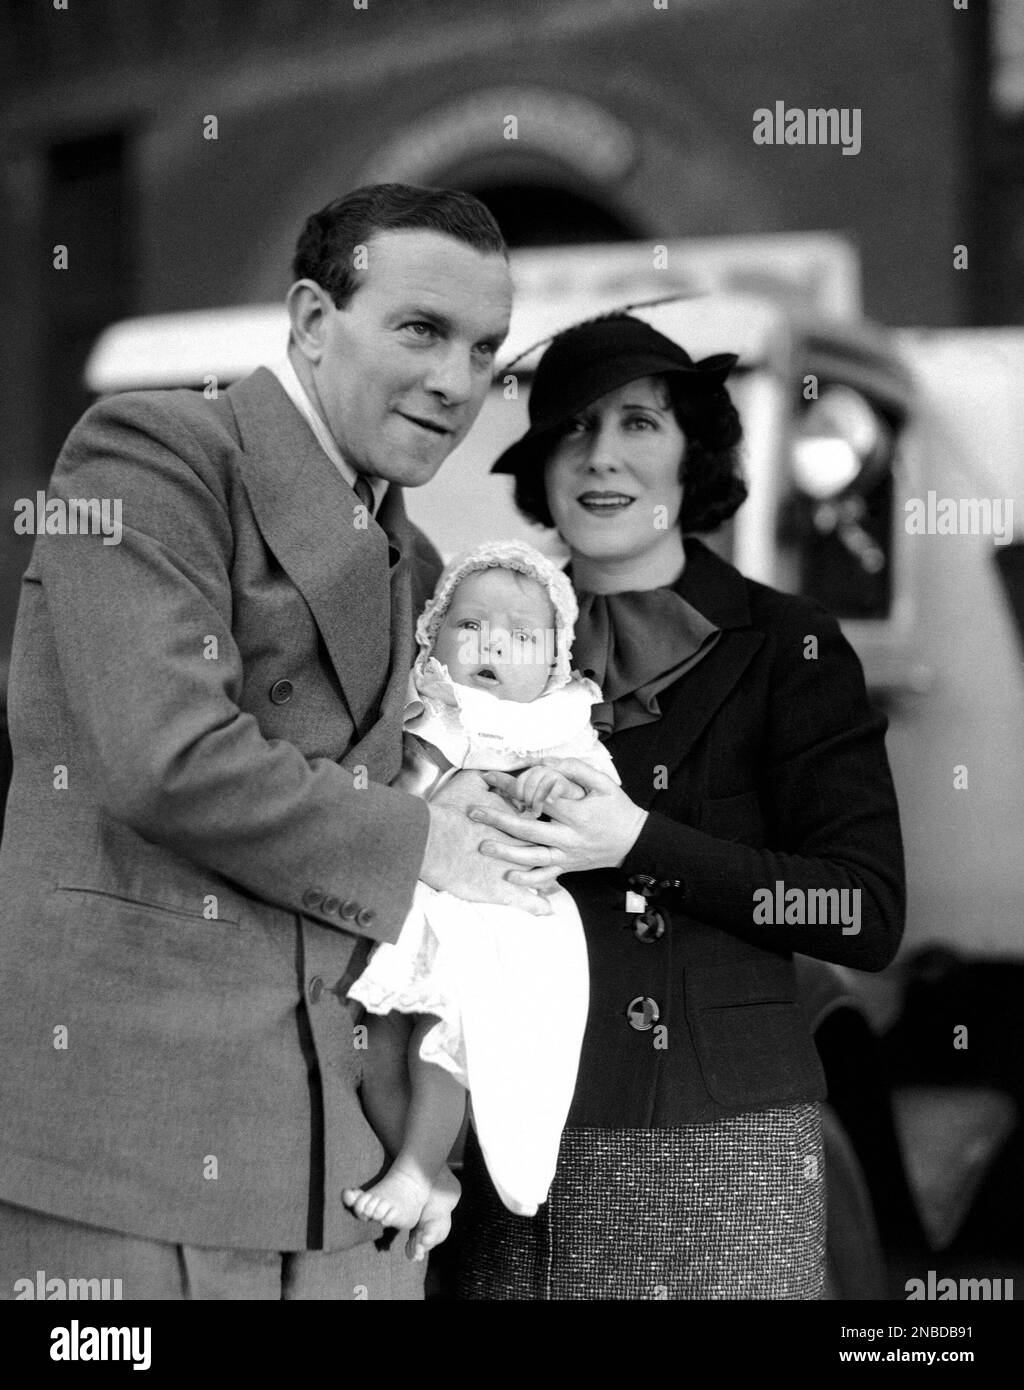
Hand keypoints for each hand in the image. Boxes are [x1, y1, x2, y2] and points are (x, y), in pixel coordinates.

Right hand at [420, 769, 553, 915]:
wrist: (430, 839)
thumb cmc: (448, 812)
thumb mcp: (469, 784)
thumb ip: (487, 777)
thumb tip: (494, 770)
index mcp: (517, 822)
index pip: (540, 822)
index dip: (546, 821)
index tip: (548, 822)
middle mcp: (521, 846)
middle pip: (547, 849)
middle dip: (556, 850)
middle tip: (561, 850)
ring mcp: (514, 870)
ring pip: (543, 876)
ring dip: (550, 878)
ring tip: (554, 882)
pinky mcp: (502, 891)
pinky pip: (528, 902)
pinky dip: (538, 906)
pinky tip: (546, 909)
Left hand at [472, 758, 648, 888]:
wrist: (634, 842)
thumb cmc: (618, 810)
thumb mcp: (604, 784)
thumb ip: (576, 770)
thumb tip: (548, 761)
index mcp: (577, 813)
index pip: (539, 797)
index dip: (514, 786)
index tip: (492, 778)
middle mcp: (570, 837)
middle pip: (529, 828)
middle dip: (498, 819)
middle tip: (474, 812)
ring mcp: (568, 856)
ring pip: (533, 856)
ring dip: (506, 852)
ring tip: (483, 846)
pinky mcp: (568, 868)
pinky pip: (546, 876)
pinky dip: (528, 880)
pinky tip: (509, 877)